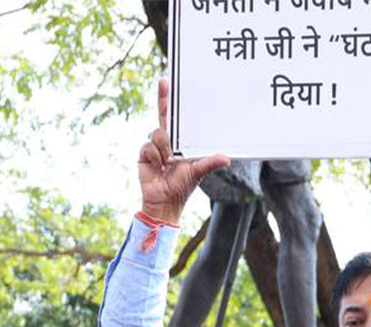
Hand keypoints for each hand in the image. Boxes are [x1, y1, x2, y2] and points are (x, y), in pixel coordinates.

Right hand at [138, 80, 230, 226]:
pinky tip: (159, 168)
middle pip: (163, 116)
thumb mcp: (198, 171)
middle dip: (163, 99)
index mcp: (178, 142)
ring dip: (164, 148)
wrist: (165, 201)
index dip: (169, 101)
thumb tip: (227, 158)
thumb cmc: (182, 186)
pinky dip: (155, 158)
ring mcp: (154, 147)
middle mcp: (166, 141)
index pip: (174, 118)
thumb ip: (210, 162)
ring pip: (157, 133)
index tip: (168, 83)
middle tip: (165, 82)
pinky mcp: (144, 154)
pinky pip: (149, 147)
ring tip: (169, 163)